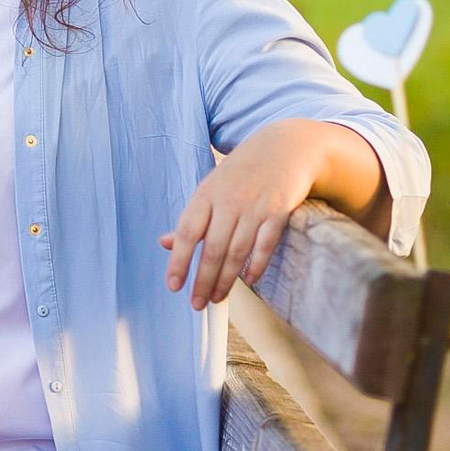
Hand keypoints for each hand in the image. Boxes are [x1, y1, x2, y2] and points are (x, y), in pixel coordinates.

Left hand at [158, 124, 325, 310]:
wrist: (284, 147)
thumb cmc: (241, 173)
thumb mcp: (211, 189)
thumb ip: (192, 219)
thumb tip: (165, 243)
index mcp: (206, 195)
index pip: (188, 233)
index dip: (179, 261)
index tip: (173, 287)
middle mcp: (229, 200)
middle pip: (213, 248)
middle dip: (203, 280)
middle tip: (197, 304)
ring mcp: (255, 205)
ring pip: (238, 250)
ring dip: (227, 279)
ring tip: (217, 298)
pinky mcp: (279, 209)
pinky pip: (266, 243)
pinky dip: (257, 264)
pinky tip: (249, 280)